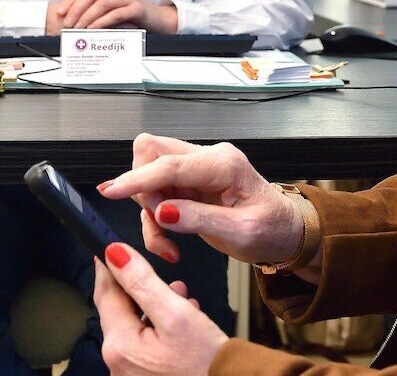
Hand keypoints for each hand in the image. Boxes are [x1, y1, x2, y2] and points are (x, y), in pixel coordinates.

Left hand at [45, 0, 179, 33]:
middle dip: (76, 9)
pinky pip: (116, 13)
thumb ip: (96, 14)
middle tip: (67, 23)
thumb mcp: (111, 15)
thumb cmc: (133, 19)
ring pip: (102, 3)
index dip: (71, 0)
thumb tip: (73, 22)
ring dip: (87, 16)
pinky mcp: (136, 8)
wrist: (159, 21)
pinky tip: (94, 29)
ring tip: (78, 28)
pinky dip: (102, 22)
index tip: (60, 12)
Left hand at [94, 244, 226, 375]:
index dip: (110, 267)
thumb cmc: (206, 362)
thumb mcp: (176, 313)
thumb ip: (142, 281)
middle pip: (119, 311)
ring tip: (180, 297)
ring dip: (153, 307)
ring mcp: (130, 373)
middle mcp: (118, 363)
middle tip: (162, 275)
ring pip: (134, 326)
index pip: (105, 294)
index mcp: (120, 346)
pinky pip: (143, 344)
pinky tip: (180, 321)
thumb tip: (116, 255)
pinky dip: (158, 328)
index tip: (110, 247)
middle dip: (140, 289)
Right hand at [99, 134, 310, 271]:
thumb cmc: (272, 229)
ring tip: (167, 243)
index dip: (138, 178)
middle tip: (159, 224)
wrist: (285, 232)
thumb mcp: (242, 233)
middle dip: (143, 190)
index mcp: (224, 164)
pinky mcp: (190, 183)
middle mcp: (208, 158)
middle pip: (152, 153)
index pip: (170, 163)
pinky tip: (170, 241)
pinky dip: (155, 219)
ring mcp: (198, 168)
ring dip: (148, 212)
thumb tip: (163, 211)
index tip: (111, 192)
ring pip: (149, 175)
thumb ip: (200, 220)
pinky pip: (157, 193)